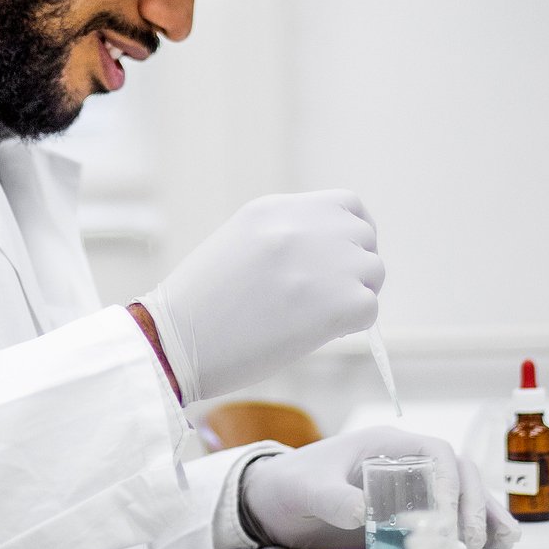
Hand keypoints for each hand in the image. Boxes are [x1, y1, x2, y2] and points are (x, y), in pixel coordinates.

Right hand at [137, 191, 383, 405]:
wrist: (175, 343)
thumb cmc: (199, 307)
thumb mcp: (239, 244)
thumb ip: (285, 237)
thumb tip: (331, 255)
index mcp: (276, 209)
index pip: (346, 206)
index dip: (351, 234)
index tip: (344, 258)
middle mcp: (304, 227)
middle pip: (365, 236)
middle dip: (355, 266)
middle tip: (328, 297)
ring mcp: (325, 262)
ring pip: (373, 272)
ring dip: (355, 295)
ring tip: (315, 317)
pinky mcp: (339, 302)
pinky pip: (370, 309)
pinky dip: (352, 325)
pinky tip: (317, 334)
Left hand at [240, 427, 520, 548]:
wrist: (273, 501)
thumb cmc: (290, 485)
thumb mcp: (306, 490)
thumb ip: (331, 498)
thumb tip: (361, 512)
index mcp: (385, 446)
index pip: (435, 451)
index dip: (450, 478)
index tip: (451, 511)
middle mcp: (405, 462)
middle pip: (458, 473)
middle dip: (474, 502)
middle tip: (478, 539)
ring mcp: (410, 487)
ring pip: (461, 493)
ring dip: (484, 515)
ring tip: (505, 543)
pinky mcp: (408, 512)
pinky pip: (448, 515)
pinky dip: (471, 529)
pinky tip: (491, 548)